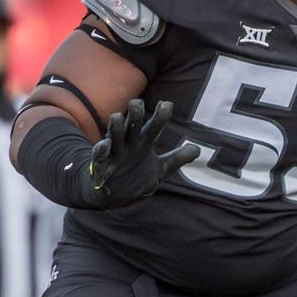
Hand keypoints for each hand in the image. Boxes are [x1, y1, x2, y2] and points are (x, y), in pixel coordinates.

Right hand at [85, 98, 199, 207]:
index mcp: (143, 142)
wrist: (113, 194)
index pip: (153, 126)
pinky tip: (104, 145)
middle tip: (137, 102)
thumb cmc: (136, 175)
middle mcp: (129, 143)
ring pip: (114, 136)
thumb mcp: (160, 169)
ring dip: (116, 128)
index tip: (166, 104)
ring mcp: (115, 153)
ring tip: (117, 117)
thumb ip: (177, 159)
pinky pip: (99, 156)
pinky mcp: (101, 165)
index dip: (159, 116)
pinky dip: (101, 150)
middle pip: (132, 126)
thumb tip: (197, 150)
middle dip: (134, 115)